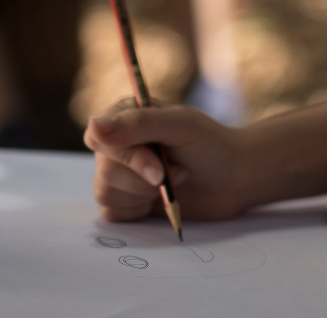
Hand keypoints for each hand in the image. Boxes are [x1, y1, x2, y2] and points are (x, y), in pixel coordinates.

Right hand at [84, 99, 248, 221]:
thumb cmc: (211, 145)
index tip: (158, 168)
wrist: (233, 178)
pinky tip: (160, 199)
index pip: (98, 136)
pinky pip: (111, 212)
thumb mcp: (181, 126)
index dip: (125, 157)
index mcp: (126, 114)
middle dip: (144, 178)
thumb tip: (93, 125)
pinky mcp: (125, 199)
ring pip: (105, 192)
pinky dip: (137, 210)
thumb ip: (138, 123)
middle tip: (178, 172)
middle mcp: (118, 142)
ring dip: (144, 193)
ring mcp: (120, 171)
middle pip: (103, 169)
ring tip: (174, 181)